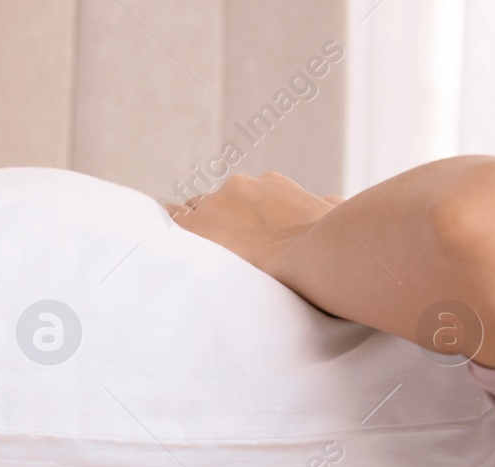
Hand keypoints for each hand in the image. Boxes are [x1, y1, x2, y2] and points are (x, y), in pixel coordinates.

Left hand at [163, 172, 344, 276]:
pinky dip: (168, 224)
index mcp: (271, 185)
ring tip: (186, 247)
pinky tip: (160, 231)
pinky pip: (172, 219)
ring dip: (192, 228)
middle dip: (215, 222)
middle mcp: (240, 187)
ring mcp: (216, 205)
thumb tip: (331, 201)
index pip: (243, 196)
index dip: (239, 214)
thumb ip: (326, 205)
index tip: (238, 230)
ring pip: (192, 211)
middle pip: (216, 202)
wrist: (315, 253)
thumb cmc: (331, 238)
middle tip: (217, 247)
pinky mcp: (196, 226)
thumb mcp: (333, 213)